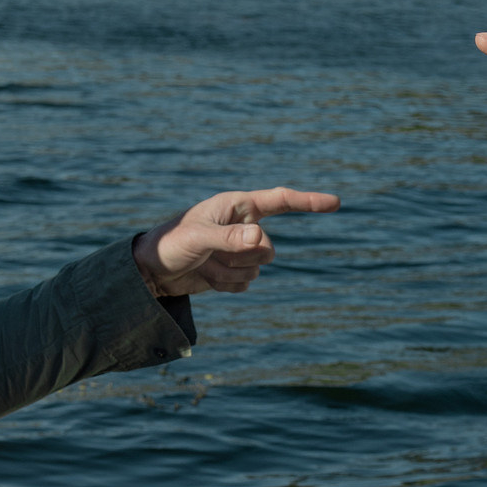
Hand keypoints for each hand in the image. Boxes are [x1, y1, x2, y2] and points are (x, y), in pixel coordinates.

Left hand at [133, 187, 340, 297]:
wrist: (150, 271)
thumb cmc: (169, 244)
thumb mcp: (197, 239)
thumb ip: (229, 238)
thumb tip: (261, 239)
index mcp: (237, 206)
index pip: (280, 201)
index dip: (309, 202)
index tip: (336, 203)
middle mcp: (243, 226)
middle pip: (269, 248)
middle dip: (242, 257)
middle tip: (210, 254)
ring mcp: (239, 250)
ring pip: (258, 268)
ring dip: (230, 273)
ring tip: (204, 264)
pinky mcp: (234, 271)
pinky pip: (246, 284)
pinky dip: (227, 285)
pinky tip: (206, 276)